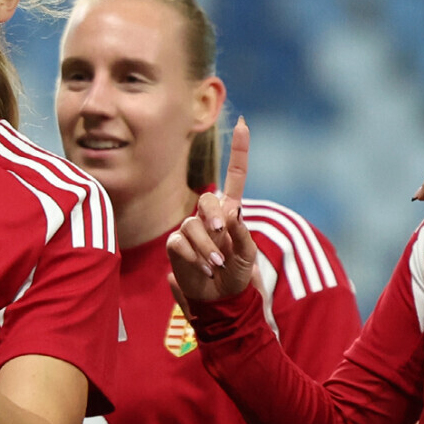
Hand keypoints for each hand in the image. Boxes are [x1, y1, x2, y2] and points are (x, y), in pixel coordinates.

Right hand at [167, 118, 258, 305]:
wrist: (218, 299)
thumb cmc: (237, 276)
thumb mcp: (248, 256)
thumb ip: (242, 233)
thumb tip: (231, 211)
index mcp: (231, 212)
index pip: (235, 176)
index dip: (239, 151)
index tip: (243, 124)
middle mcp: (209, 216)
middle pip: (207, 199)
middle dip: (213, 216)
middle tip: (222, 235)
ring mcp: (190, 229)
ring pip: (192, 226)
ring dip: (206, 247)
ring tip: (216, 265)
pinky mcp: (175, 245)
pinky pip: (179, 242)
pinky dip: (193, 256)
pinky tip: (203, 268)